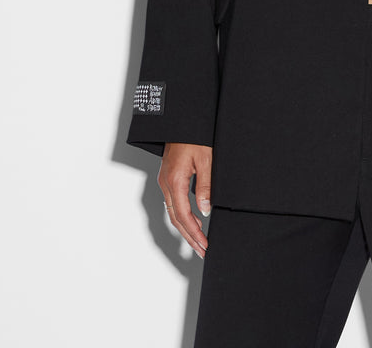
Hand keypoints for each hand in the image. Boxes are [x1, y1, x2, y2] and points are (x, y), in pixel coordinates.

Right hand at [158, 142, 211, 258]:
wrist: (182, 120)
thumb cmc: (195, 136)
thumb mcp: (206, 160)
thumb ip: (205, 186)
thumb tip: (204, 211)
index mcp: (174, 181)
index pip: (183, 216)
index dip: (194, 233)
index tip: (204, 245)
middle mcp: (166, 184)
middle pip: (175, 219)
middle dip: (189, 237)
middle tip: (202, 250)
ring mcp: (165, 181)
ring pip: (172, 212)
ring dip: (185, 228)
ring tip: (198, 241)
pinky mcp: (168, 177)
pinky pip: (173, 202)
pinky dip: (182, 216)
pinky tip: (192, 220)